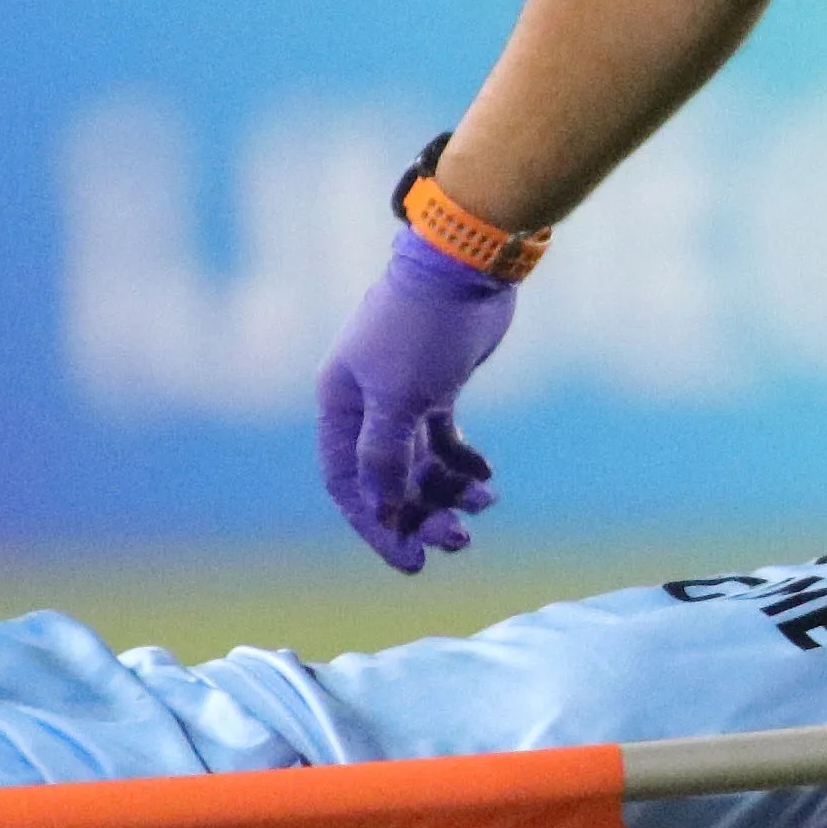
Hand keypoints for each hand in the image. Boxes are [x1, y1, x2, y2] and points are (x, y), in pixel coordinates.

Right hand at [315, 232, 517, 571]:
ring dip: (449, 491)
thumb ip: (386, 457)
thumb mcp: (399, 397)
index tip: (413, 561)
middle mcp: (365, 406)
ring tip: (486, 502)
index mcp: (339, 406)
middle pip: (388, 481)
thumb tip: (383, 513)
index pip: (349, 485)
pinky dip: (464, 462)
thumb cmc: (421, 329)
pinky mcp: (438, 387)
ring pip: (420, 464)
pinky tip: (487, 478)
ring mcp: (403, 396)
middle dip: (422, 513)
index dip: (378, 526)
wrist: (465, 266)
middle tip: (460, 539)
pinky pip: (445, 441)